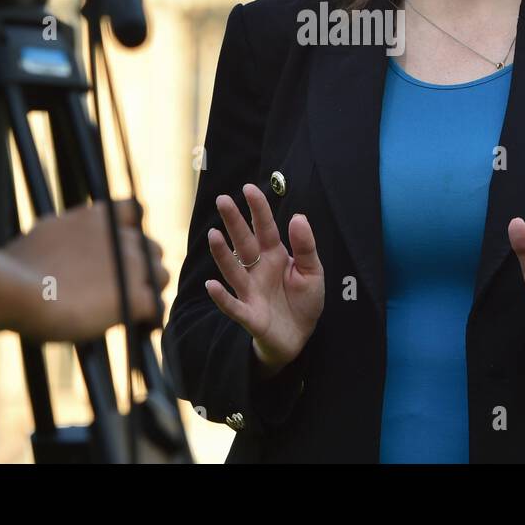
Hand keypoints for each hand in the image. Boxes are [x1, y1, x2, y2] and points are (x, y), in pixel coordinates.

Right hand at [6, 199, 170, 341]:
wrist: (16, 289)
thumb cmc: (17, 268)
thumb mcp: (44, 236)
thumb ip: (66, 237)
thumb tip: (64, 248)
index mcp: (97, 217)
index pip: (133, 211)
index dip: (132, 231)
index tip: (122, 250)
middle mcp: (120, 236)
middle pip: (151, 249)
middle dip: (142, 267)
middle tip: (123, 288)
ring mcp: (131, 264)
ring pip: (160, 276)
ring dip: (150, 291)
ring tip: (134, 310)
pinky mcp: (135, 295)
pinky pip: (157, 308)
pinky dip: (151, 319)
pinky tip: (142, 328)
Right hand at [204, 183, 323, 373]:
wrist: (300, 336)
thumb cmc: (304, 300)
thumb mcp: (313, 271)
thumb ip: (306, 246)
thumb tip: (298, 216)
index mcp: (275, 255)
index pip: (264, 228)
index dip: (257, 209)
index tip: (248, 188)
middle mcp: (258, 269)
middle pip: (244, 243)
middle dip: (234, 222)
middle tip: (222, 199)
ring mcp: (250, 291)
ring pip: (233, 270)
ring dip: (222, 254)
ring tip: (214, 235)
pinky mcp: (249, 315)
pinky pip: (233, 306)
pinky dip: (222, 297)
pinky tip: (211, 285)